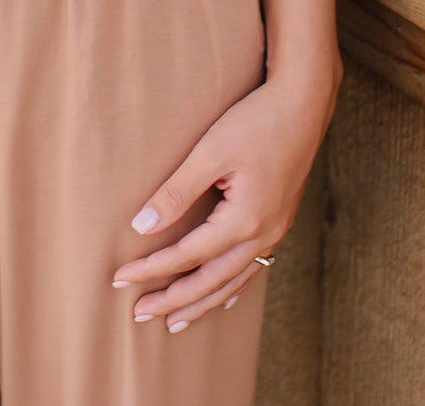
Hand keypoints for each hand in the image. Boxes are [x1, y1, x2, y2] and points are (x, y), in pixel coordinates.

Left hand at [111, 65, 339, 331]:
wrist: (304, 103)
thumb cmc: (255, 121)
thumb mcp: (210, 152)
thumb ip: (176, 192)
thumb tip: (141, 226)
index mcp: (243, 220)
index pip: (187, 256)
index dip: (151, 268)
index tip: (120, 278)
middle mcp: (262, 234)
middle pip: (210, 280)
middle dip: (174, 299)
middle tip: (140, 313)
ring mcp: (275, 231)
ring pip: (233, 281)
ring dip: (201, 302)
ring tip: (174, 321)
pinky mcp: (279, 221)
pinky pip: (252, 268)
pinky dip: (232, 287)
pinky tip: (222, 298)